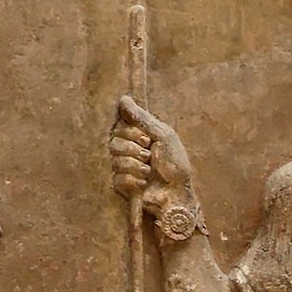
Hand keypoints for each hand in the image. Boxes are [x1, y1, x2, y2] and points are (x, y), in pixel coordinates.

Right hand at [110, 96, 195, 217]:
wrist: (178, 192)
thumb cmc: (175, 163)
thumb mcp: (163, 135)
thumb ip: (142, 118)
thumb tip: (123, 99)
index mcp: (138, 136)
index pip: (119, 127)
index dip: (130, 133)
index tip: (146, 139)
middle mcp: (129, 150)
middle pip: (113, 143)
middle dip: (132, 150)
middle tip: (148, 155)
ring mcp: (125, 168)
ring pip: (115, 161)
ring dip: (134, 166)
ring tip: (148, 171)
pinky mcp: (123, 185)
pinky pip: (118, 178)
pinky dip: (133, 180)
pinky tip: (144, 183)